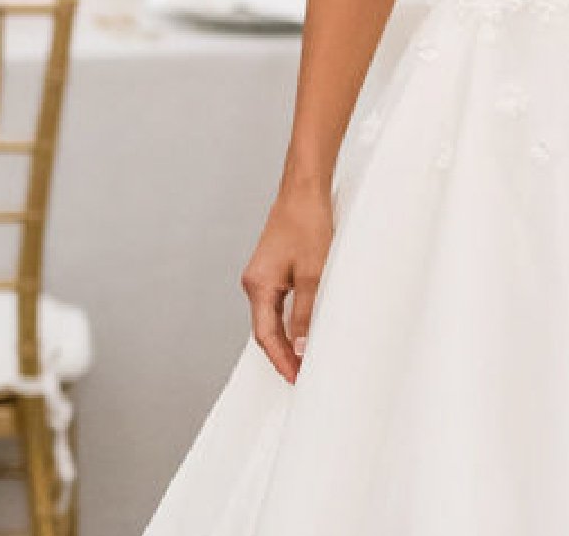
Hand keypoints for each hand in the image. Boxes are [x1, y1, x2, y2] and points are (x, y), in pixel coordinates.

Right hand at [241, 187, 332, 381]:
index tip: (295, 379)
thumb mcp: (313, 274)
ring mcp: (262, 274)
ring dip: (285, 338)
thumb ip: (305, 314)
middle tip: (301, 376)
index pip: (265, 335)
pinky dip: (288, 320)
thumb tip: (299, 348)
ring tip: (303, 359)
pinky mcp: (273, 267)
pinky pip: (277, 302)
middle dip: (282, 354)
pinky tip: (301, 328)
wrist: (305, 190)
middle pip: (265, 329)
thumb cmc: (308, 223)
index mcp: (259, 286)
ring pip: (271, 316)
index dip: (280, 360)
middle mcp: (255, 282)